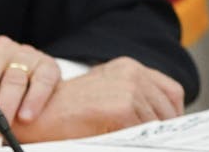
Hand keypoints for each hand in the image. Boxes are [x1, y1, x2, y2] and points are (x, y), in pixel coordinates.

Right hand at [14, 57, 184, 142]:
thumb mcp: (106, 94)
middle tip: (145, 138)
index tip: (163, 129)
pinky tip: (117, 139)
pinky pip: (144, 133)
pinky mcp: (122, 106)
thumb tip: (164, 123)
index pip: (171, 92)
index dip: (171, 114)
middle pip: (170, 109)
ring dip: (147, 136)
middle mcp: (132, 72)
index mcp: (128, 67)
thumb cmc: (68, 110)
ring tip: (126, 138)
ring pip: (159, 124)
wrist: (37, 112)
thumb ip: (136, 99)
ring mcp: (128, 88)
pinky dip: (136, 141)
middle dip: (162, 128)